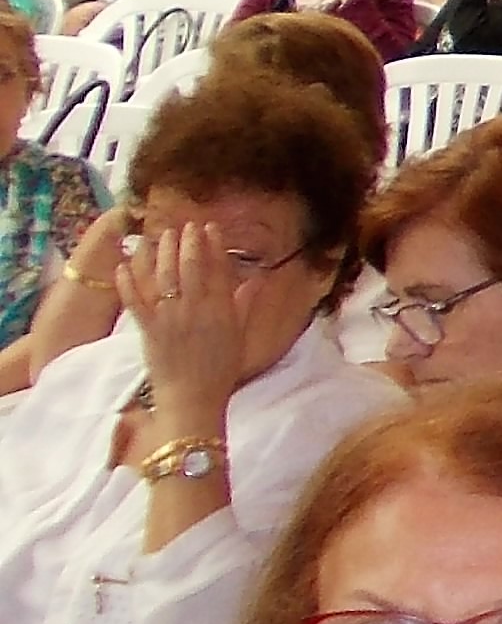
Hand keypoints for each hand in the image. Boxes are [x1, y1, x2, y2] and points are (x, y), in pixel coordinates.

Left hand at [118, 222, 264, 421]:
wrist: (192, 398)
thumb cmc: (220, 370)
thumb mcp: (240, 336)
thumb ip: (245, 305)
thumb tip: (256, 278)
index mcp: (220, 310)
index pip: (217, 269)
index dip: (213, 245)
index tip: (210, 227)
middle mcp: (195, 309)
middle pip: (190, 266)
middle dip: (187, 242)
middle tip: (185, 225)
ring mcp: (169, 317)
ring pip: (163, 277)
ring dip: (160, 253)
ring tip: (160, 236)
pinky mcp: (148, 329)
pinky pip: (135, 300)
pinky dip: (128, 282)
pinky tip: (124, 266)